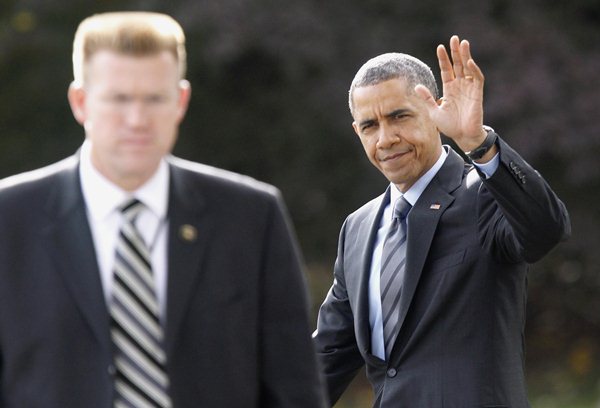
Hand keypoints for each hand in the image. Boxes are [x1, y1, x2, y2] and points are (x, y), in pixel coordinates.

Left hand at [415, 35, 486, 151]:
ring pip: (468, 68)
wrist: (462, 136)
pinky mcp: (477, 94)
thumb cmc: (449, 126)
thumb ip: (427, 99)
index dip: (444, 59)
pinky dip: (474, 70)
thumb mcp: (434, 111)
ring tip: (463, 43)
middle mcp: (460, 86)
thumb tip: (416, 86)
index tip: (440, 47)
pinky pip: (477, 79)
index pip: (446, 69)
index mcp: (449, 89)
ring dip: (466, 56)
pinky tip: (469, 62)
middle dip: (456, 52)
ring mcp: (469, 88)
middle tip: (454, 38)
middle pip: (458, 65)